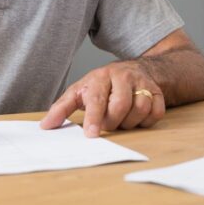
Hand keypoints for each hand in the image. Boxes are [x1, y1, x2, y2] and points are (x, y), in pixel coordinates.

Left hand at [40, 61, 164, 136]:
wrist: (134, 69)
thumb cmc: (102, 85)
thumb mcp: (79, 91)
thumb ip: (62, 108)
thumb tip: (45, 126)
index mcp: (100, 77)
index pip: (97, 98)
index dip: (94, 118)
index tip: (91, 134)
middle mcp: (123, 77)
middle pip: (120, 106)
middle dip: (112, 122)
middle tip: (107, 124)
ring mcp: (142, 83)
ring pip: (140, 109)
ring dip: (129, 122)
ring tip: (121, 120)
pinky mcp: (157, 92)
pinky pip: (156, 113)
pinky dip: (146, 121)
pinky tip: (137, 118)